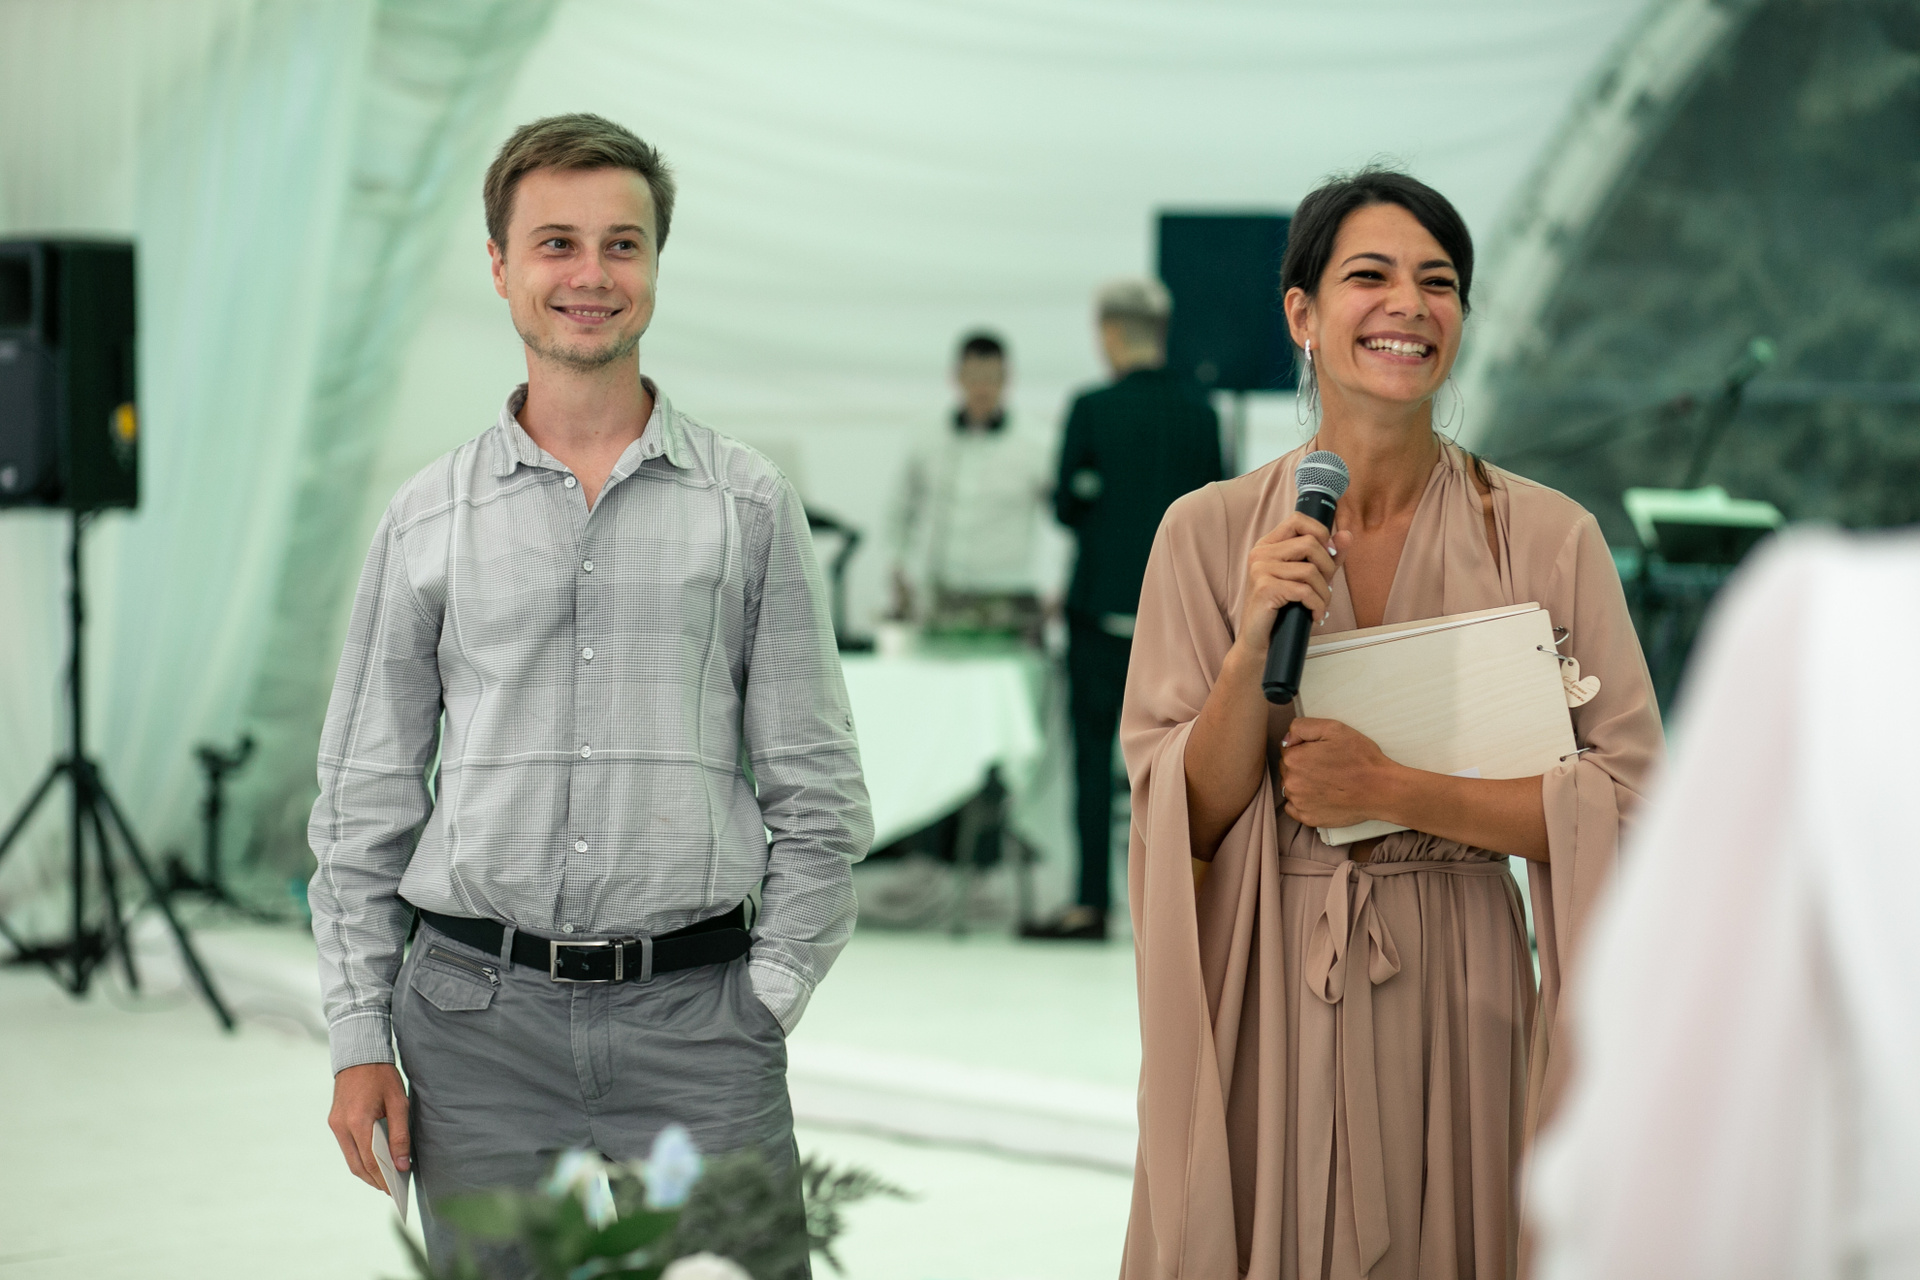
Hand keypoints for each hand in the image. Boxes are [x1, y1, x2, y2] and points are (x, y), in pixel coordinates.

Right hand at [328, 1062, 409, 1191]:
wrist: (359, 1055)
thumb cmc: (382, 1077)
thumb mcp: (398, 1103)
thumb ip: (400, 1135)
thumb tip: (402, 1165)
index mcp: (358, 1121)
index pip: (371, 1160)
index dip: (384, 1178)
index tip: (397, 1190)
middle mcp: (341, 1126)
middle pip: (357, 1165)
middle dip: (375, 1181)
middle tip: (393, 1191)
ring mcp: (335, 1124)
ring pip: (350, 1159)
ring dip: (366, 1172)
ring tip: (386, 1181)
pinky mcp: (334, 1122)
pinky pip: (347, 1148)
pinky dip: (360, 1159)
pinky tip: (374, 1163)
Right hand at [1234, 513, 1352, 657]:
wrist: (1260, 642)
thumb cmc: (1282, 611)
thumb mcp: (1307, 580)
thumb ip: (1327, 557)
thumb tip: (1347, 535)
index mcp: (1268, 546)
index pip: (1298, 520)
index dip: (1320, 533)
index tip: (1328, 555)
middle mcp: (1261, 553)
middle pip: (1310, 543)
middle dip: (1328, 568)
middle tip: (1326, 588)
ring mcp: (1260, 570)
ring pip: (1310, 570)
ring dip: (1324, 592)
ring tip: (1321, 606)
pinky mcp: (1264, 588)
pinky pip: (1304, 590)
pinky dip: (1317, 605)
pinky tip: (1315, 615)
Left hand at [1278, 717, 1398, 829]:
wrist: (1381, 789)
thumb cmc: (1360, 758)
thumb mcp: (1333, 728)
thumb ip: (1302, 727)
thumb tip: (1287, 739)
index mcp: (1294, 758)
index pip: (1288, 749)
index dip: (1305, 748)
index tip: (1322, 752)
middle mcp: (1291, 782)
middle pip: (1288, 769)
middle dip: (1302, 765)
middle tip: (1327, 766)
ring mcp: (1299, 803)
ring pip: (1291, 788)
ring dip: (1302, 784)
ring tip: (1327, 781)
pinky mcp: (1308, 818)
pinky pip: (1294, 808)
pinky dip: (1304, 802)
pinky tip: (1321, 796)